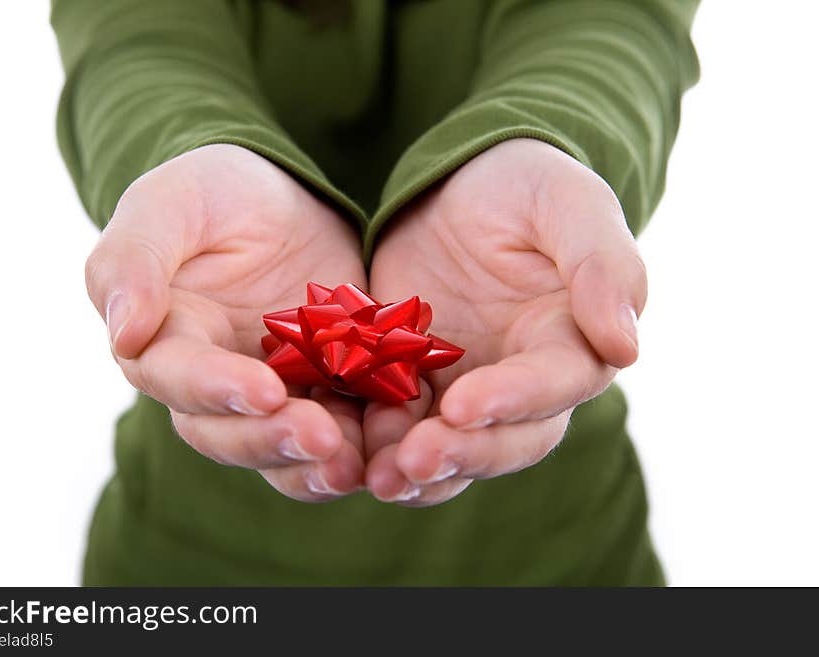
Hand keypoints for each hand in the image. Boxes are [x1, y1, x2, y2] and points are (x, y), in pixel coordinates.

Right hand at [85, 144, 365, 500]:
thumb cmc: (213, 192)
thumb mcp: (169, 203)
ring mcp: (274, 390)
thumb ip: (133, 260)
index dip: (217, 390)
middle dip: (272, 440)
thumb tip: (124, 335)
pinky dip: (363, 442)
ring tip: (354, 466)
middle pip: (228, 433)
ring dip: (315, 464)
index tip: (265, 392)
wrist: (282, 197)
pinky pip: (341, 427)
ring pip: (282, 448)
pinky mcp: (325, 387)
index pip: (179, 379)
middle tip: (322, 438)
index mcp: (167, 339)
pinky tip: (391, 441)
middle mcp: (214, 381)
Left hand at [364, 139, 646, 505]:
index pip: (554, 385)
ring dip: (419, 470)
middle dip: (463, 454)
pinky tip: (347, 448)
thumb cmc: (524, 186)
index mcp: (571, 341)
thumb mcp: (566, 202)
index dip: (515, 400)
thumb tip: (626, 346)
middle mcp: (523, 381)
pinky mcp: (416, 384)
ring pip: (454, 448)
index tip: (466, 406)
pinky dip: (377, 443)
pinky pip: (399, 425)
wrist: (459, 187)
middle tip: (414, 462)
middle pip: (506, 439)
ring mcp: (467, 388)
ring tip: (380, 478)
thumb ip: (602, 264)